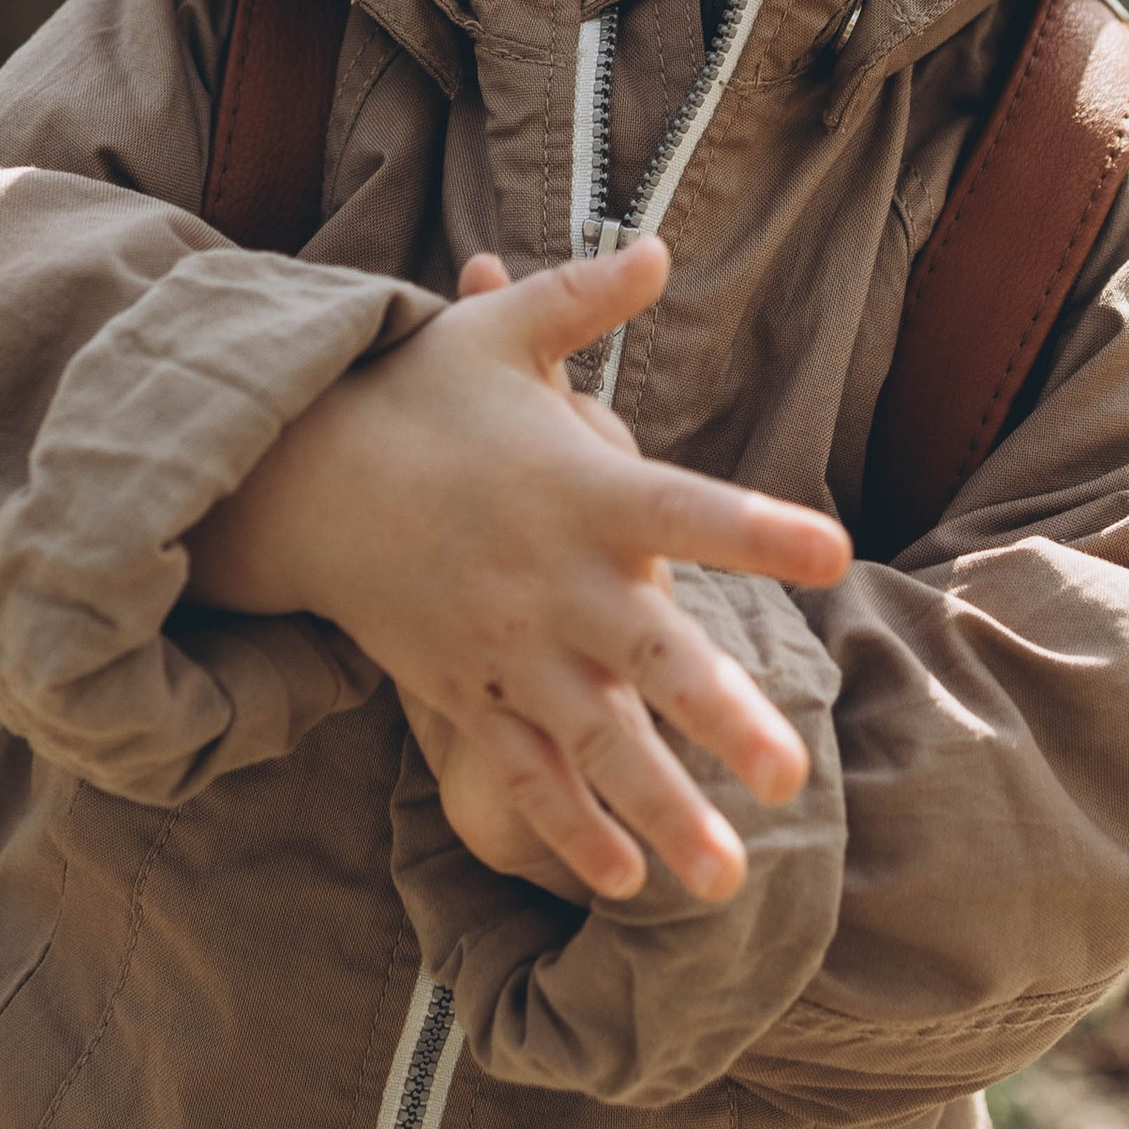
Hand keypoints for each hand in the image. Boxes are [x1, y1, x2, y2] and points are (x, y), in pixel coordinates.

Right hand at [188, 237, 850, 902]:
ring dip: (661, 811)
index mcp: (577, 488)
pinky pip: (521, 774)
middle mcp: (551, 579)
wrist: (293, 479)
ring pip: (595, 742)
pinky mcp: (465, 692)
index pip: (684, 508)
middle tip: (794, 776)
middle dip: (720, 717)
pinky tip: (625, 880)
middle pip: (649, 656)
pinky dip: (569, 828)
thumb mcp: (493, 336)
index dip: (756, 529)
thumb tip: (656, 246)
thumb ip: (582, 302)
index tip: (834, 551)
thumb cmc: (412, 397)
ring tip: (731, 883)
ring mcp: (506, 648)